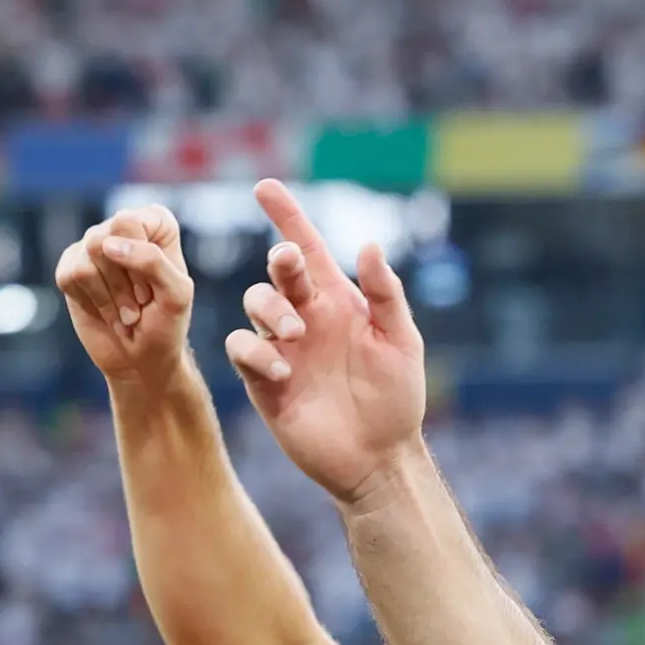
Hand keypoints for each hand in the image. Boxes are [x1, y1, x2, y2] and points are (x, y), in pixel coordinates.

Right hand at [55, 205, 194, 381]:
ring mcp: (93, 245)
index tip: (153, 288)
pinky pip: (70, 276)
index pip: (129, 223)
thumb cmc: (165, 324)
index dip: (140, 261)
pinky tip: (108, 312)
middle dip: (123, 282)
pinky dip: (94, 303)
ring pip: (86, 259)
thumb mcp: (176, 294)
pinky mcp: (71, 267)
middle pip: (104, 239)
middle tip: (140, 304)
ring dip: (110, 298)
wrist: (142, 359)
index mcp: (155, 223)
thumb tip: (107, 244)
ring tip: (127, 314)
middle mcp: (121, 227)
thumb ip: (152, 261)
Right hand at [225, 177, 428, 501]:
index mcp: (337, 302)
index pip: (307, 249)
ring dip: (270, 309)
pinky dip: (256, 352)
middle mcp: (305, 318)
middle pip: (277, 273)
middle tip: (290, 268)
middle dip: (279, 262)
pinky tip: (285, 370)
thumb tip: (370, 244)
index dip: (287, 216)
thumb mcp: (401, 343)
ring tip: (296, 335)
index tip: (266, 187)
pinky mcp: (264, 381)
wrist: (380, 458)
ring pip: (254, 304)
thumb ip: (386, 294)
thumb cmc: (396, 399)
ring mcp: (281, 348)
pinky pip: (243, 350)